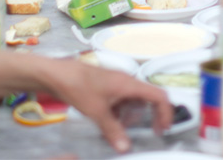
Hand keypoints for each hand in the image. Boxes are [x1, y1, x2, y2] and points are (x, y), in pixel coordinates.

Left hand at [40, 58, 172, 153]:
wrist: (57, 74)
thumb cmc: (79, 88)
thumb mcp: (97, 112)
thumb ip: (113, 131)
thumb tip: (126, 149)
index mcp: (129, 84)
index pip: (158, 95)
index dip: (165, 112)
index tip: (163, 129)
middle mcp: (126, 81)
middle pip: (147, 99)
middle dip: (148, 117)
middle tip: (148, 132)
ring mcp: (116, 83)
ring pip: (133, 101)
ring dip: (131, 116)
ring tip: (121, 130)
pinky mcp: (106, 87)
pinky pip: (121, 100)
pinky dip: (120, 113)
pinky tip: (108, 123)